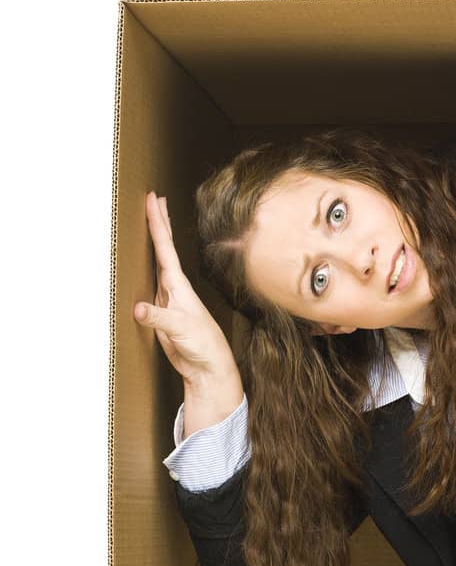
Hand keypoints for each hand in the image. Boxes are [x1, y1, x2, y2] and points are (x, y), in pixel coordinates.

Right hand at [134, 191, 241, 392]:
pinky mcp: (161, 313)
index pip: (165, 247)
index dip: (158, 222)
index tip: (153, 198)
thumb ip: (158, 318)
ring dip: (153, 243)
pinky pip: (149, 284)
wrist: (208, 368)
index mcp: (178, 286)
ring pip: (157, 263)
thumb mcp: (180, 329)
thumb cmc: (203, 345)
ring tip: (149, 222)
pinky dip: (145, 270)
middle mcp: (173, 287)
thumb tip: (137, 308)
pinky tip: (141, 265)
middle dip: (159, 223)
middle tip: (154, 197)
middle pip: (164, 248)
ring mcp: (167, 299)